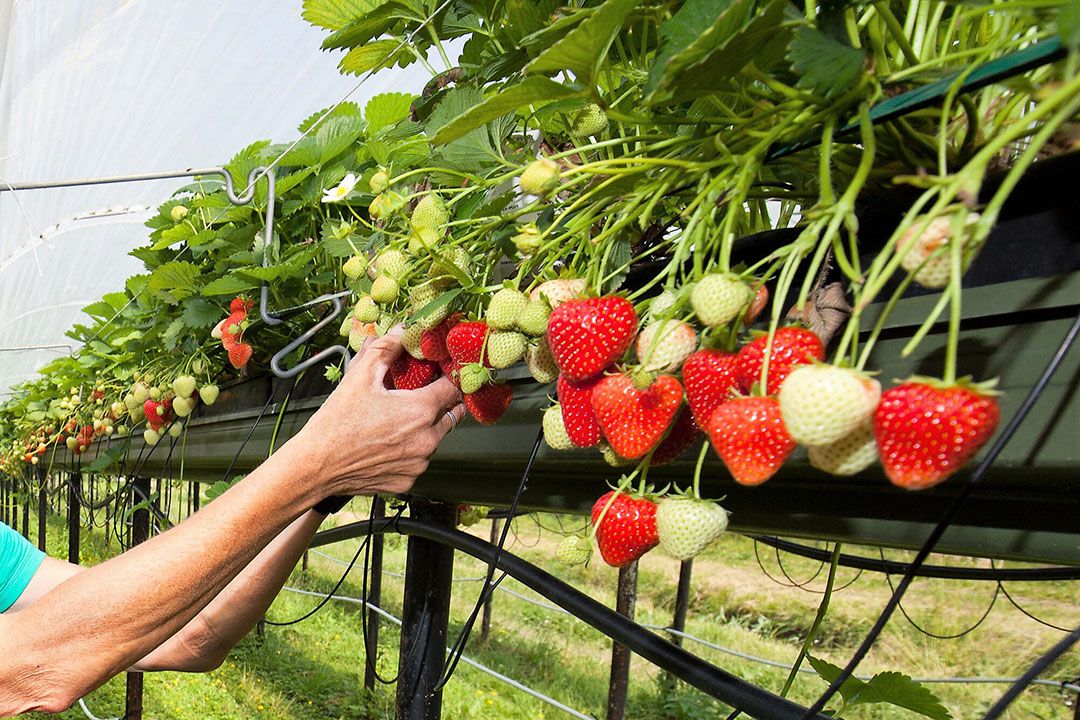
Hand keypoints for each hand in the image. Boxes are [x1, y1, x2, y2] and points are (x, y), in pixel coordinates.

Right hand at [289, 326, 464, 496]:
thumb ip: (386, 348)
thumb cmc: (336, 422)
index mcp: (420, 411)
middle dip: (442, 404)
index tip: (444, 374)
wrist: (316, 465)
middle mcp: (426, 440)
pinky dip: (411, 451)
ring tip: (400, 420)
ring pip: (435, 439)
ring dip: (426, 428)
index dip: (450, 378)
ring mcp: (418, 464)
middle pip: (451, 415)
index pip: (453, 389)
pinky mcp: (408, 481)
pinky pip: (418, 461)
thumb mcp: (360, 376)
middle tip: (427, 395)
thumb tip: (403, 330)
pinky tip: (390, 443)